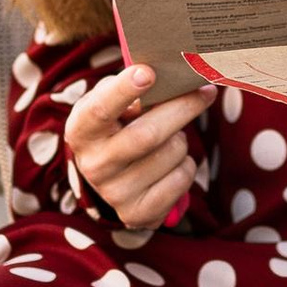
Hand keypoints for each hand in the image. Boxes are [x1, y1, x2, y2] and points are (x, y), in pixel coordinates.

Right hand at [65, 60, 211, 230]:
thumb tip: (172, 78)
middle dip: (182, 108)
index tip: (148, 72)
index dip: (124, 91)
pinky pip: (181, 181)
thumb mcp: (112, 102)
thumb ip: (132, 87)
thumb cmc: (116, 125)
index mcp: (82, 130)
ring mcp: (114, 193)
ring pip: (171, 154)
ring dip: (182, 139)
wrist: (107, 174)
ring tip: (171, 136)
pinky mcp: (137, 213)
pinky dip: (186, 166)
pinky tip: (172, 163)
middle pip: (147, 135)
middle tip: (204, 91)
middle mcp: (94, 164)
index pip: (100, 109)